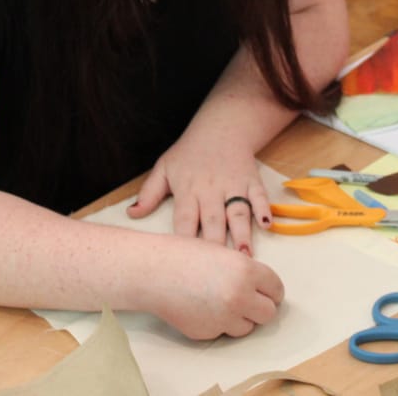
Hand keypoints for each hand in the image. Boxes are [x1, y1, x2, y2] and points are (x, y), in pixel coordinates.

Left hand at [127, 137, 271, 255]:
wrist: (221, 127)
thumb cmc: (189, 152)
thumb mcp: (164, 168)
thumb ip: (149, 193)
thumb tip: (131, 215)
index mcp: (187, 190)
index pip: (184, 219)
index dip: (185, 240)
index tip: (186, 264)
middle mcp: (210, 190)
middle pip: (213, 220)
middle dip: (216, 244)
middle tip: (219, 270)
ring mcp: (233, 184)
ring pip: (238, 212)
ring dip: (242, 233)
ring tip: (245, 255)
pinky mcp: (251, 180)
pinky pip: (259, 196)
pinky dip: (264, 209)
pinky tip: (267, 225)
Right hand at [145, 237, 284, 338]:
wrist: (153, 272)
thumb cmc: (184, 256)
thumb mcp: (223, 254)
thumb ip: (245, 271)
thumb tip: (261, 288)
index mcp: (247, 271)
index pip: (276, 289)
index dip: (271, 290)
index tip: (267, 292)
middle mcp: (240, 296)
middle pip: (269, 313)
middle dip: (261, 307)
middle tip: (249, 301)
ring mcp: (224, 318)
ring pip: (248, 327)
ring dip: (240, 318)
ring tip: (220, 301)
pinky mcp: (209, 333)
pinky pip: (224, 332)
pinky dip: (219, 324)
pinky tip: (203, 307)